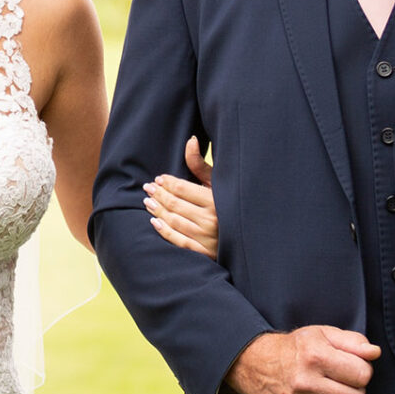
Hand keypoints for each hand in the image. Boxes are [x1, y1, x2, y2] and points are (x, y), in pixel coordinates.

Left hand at [145, 138, 219, 258]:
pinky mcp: (204, 253)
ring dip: (157, 210)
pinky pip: (178, 241)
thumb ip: (201, 165)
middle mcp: (212, 220)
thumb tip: (190, 140)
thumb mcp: (219, 185)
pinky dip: (164, 230)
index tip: (159, 178)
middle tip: (148, 188)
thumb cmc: (229, 205)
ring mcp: (207, 239)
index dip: (168, 183)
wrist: (246, 236)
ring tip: (148, 201)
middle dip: (158, 194)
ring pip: (174, 221)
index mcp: (216, 201)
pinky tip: (155, 221)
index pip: (183, 189)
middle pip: (175, 204)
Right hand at [229, 326, 379, 393]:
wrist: (254, 365)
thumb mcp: (322, 335)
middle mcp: (304, 383)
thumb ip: (353, 341)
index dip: (361, 371)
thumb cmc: (295, 350)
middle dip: (353, 392)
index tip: (349, 369)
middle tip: (339, 384)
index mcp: (314, 356)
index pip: (363, 375)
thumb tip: (374, 353)